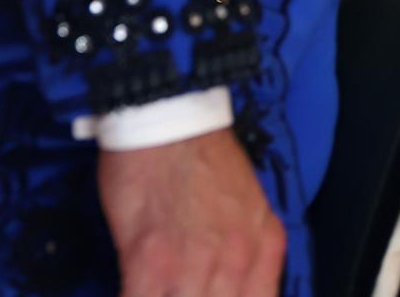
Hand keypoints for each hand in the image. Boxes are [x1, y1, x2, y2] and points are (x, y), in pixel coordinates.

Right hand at [100, 129, 283, 296]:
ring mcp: (194, 265)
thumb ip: (247, 247)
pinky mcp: (150, 262)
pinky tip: (133, 289)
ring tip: (160, 288)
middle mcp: (238, 260)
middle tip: (183, 289)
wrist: (168, 119)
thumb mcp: (249, 203)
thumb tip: (228, 283)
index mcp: (265, 245)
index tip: (210, 295)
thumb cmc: (203, 154)